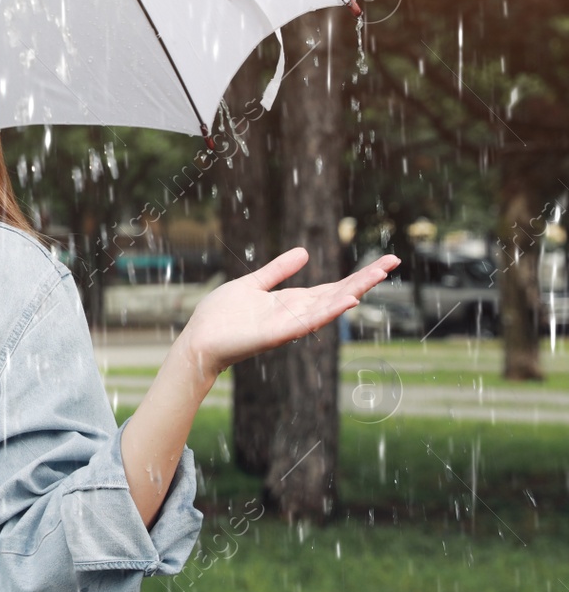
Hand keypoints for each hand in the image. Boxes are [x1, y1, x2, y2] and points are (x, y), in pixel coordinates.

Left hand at [175, 248, 399, 381]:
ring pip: (327, 308)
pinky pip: (306, 322)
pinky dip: (327, 312)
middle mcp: (296, 313)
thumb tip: (305, 252)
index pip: (332, 286)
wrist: (199, 340)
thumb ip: (278, 270)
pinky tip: (347, 301)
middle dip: (364, 279)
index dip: (357, 275)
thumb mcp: (253, 284)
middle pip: (336, 294)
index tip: (384, 262)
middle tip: (393, 262)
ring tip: (377, 277)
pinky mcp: (276, 334)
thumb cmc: (221, 316)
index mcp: (291, 301)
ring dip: (351, 293)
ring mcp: (288, 324)